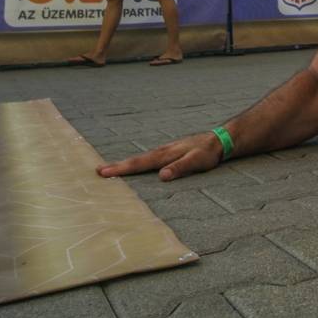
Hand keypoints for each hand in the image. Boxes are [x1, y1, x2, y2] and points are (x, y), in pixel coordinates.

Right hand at [97, 132, 222, 181]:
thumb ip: (180, 168)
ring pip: (141, 159)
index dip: (121, 168)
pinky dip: (138, 163)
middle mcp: (162, 151)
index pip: (140, 163)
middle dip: (117, 166)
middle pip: (136, 160)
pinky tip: (135, 167)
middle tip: (98, 171)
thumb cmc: (208, 153)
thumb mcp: (196, 161)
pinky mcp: (169, 153)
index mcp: (165, 154)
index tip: (103, 172)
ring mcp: (165, 151)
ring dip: (126, 164)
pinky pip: (148, 159)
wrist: (219, 140)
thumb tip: (161, 176)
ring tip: (110, 169)